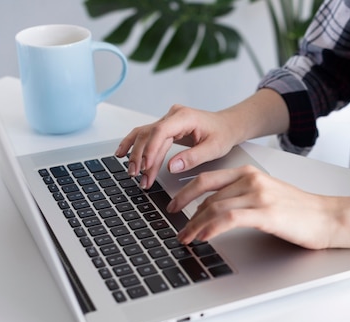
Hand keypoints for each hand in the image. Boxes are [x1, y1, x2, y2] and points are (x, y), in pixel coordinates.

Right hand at [115, 104, 238, 188]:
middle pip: (149, 135)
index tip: (146, 167)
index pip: (160, 131)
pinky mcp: (166, 127)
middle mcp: (173, 116)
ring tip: (133, 173)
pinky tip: (122, 154)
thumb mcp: (213, 149)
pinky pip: (146, 135)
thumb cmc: (223, 134)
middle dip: (142, 158)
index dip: (150, 150)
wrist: (227, 126)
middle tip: (139, 177)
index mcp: (184, 117)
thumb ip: (193, 157)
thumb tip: (172, 166)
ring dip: (137, 155)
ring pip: (145, 136)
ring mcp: (168, 120)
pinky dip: (134, 145)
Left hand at [167, 165, 337, 249]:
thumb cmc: (300, 210)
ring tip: (186, 239)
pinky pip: (228, 219)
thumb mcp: (268, 194)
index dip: (185, 193)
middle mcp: (251, 181)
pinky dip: (211, 229)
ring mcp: (258, 196)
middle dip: (187, 215)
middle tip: (178, 231)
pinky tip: (203, 237)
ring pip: (214, 208)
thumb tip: (215, 211)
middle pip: (207, 196)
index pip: (208, 179)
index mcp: (249, 173)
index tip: (174, 206)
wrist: (327, 217)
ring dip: (195, 226)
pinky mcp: (265, 213)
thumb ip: (242, 196)